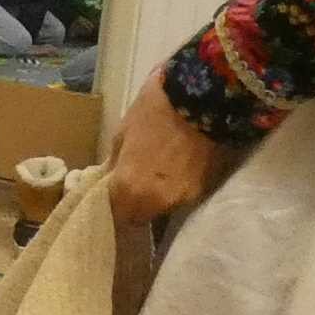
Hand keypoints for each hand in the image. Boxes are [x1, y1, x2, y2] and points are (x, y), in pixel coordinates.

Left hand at [105, 68, 225, 223]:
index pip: (114, 215)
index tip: (110, 201)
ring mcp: (182, 199)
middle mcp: (155, 202)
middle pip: (139, 216)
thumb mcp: (123, 132)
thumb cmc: (155, 110)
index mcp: (129, 188)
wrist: (204, 98)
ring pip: (161, 208)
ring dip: (155, 198)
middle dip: (132, 206)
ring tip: (155, 177)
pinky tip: (176, 171)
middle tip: (130, 190)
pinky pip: (181, 197)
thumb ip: (116, 162)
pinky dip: (175, 189)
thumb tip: (112, 176)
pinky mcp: (203, 191)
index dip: (111, 208)